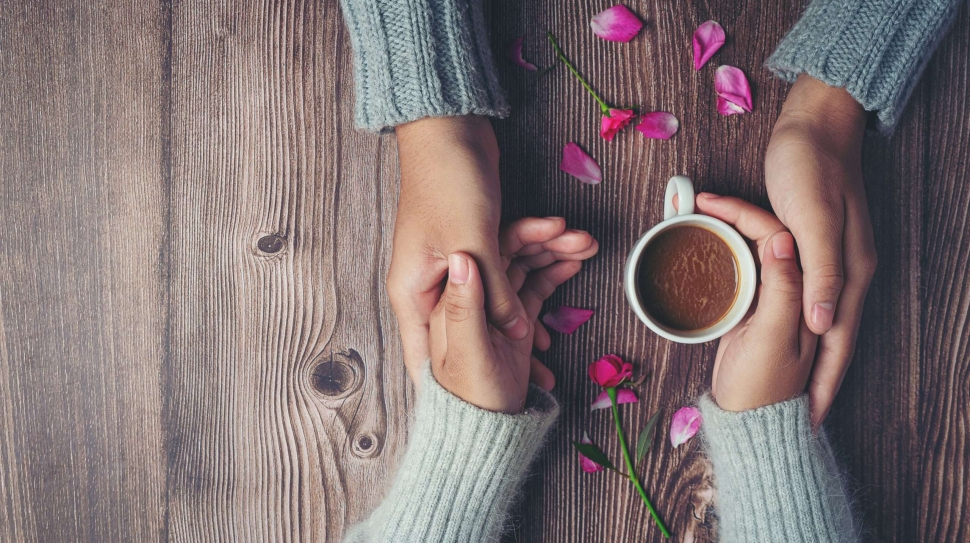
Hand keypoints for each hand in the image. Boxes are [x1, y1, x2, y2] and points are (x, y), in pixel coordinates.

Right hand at [389, 117, 598, 388]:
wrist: (450, 128)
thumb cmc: (449, 184)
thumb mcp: (472, 243)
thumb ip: (492, 292)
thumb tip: (519, 331)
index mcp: (415, 291)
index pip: (425, 353)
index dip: (445, 387)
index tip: (471, 415)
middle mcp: (432, 283)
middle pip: (470, 330)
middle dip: (510, 350)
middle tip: (541, 383)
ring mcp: (455, 264)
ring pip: (499, 297)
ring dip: (537, 299)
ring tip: (565, 336)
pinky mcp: (477, 244)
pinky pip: (510, 272)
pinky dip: (539, 273)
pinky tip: (566, 277)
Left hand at [429, 218, 596, 412]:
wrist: (485, 434)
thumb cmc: (470, 399)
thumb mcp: (468, 355)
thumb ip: (465, 308)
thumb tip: (462, 259)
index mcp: (451, 299)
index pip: (488, 252)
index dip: (522, 234)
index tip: (554, 226)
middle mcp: (469, 298)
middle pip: (508, 256)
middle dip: (547, 244)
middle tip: (583, 237)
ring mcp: (491, 310)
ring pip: (523, 270)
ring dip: (554, 255)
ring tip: (587, 246)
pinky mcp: (509, 324)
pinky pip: (531, 290)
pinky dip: (552, 276)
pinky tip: (572, 266)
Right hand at [696, 194, 817, 410]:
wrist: (747, 422)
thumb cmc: (763, 386)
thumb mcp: (774, 336)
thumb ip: (784, 288)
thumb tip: (781, 237)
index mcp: (814, 293)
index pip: (780, 236)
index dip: (746, 213)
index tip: (710, 202)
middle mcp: (800, 289)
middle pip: (766, 237)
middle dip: (734, 214)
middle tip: (697, 201)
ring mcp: (777, 298)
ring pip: (753, 249)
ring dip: (726, 230)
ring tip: (696, 213)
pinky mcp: (756, 310)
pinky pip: (742, 268)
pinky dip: (722, 252)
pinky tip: (703, 244)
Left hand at [765, 75, 876, 424]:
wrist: (815, 124)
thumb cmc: (809, 168)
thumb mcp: (812, 220)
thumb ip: (821, 272)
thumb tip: (824, 326)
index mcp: (849, 271)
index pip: (838, 342)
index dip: (827, 383)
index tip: (813, 420)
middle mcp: (847, 271)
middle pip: (835, 340)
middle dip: (822, 381)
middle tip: (805, 418)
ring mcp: (835, 259)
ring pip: (824, 321)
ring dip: (814, 358)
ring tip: (799, 389)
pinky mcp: (818, 246)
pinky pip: (812, 297)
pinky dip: (804, 323)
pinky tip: (792, 332)